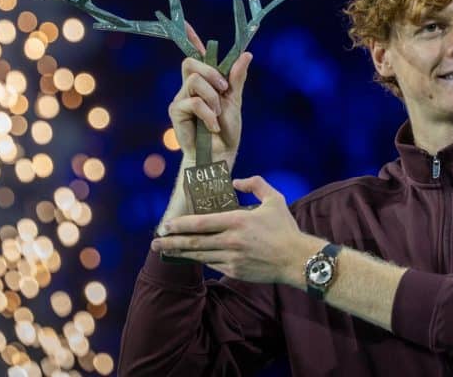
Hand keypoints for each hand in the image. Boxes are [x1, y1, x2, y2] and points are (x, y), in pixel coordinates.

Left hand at [151, 176, 319, 286]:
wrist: (297, 259)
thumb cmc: (285, 228)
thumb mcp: (274, 199)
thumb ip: (255, 184)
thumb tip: (236, 181)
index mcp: (237, 221)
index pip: (200, 223)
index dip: (180, 225)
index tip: (165, 225)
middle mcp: (231, 241)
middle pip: (194, 242)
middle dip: (171, 242)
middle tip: (155, 241)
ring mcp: (232, 259)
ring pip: (200, 256)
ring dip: (181, 253)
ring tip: (165, 250)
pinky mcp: (235, 271)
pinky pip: (213, 265)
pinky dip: (201, 260)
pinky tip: (192, 257)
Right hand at [167, 21, 252, 166]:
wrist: (220, 154)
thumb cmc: (227, 131)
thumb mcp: (235, 101)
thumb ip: (236, 78)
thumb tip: (246, 54)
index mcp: (206, 81)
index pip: (196, 55)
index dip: (191, 39)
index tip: (186, 24)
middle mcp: (190, 86)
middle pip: (191, 62)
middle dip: (211, 73)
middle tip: (224, 89)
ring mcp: (181, 98)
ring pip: (194, 81)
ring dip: (212, 97)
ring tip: (217, 115)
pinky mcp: (175, 111)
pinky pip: (192, 101)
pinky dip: (207, 113)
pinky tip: (212, 125)